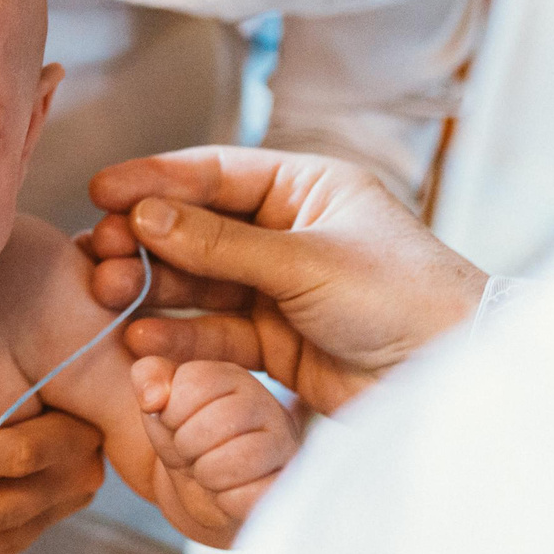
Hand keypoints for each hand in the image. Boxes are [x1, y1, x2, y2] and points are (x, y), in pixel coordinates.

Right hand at [86, 147, 485, 417]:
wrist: (452, 379)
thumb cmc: (404, 298)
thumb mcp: (306, 261)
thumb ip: (221, 243)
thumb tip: (144, 214)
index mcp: (308, 189)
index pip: (217, 174)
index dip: (156, 180)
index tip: (102, 190)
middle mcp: (290, 233)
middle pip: (198, 230)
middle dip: (146, 243)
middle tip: (101, 255)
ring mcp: (281, 290)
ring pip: (200, 284)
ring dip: (155, 291)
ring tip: (112, 298)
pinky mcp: (278, 344)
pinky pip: (217, 333)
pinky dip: (181, 338)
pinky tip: (146, 342)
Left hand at [134, 357, 298, 546]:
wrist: (209, 495)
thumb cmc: (189, 444)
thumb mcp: (160, 408)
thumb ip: (150, 379)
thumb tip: (153, 396)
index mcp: (232, 378)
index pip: (194, 382)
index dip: (171, 412)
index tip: (176, 424)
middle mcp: (266, 405)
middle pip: (217, 421)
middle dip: (187, 445)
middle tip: (193, 453)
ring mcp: (283, 446)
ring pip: (236, 459)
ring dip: (207, 474)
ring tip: (209, 472)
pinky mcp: (288, 485)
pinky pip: (249, 496)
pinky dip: (226, 501)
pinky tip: (228, 493)